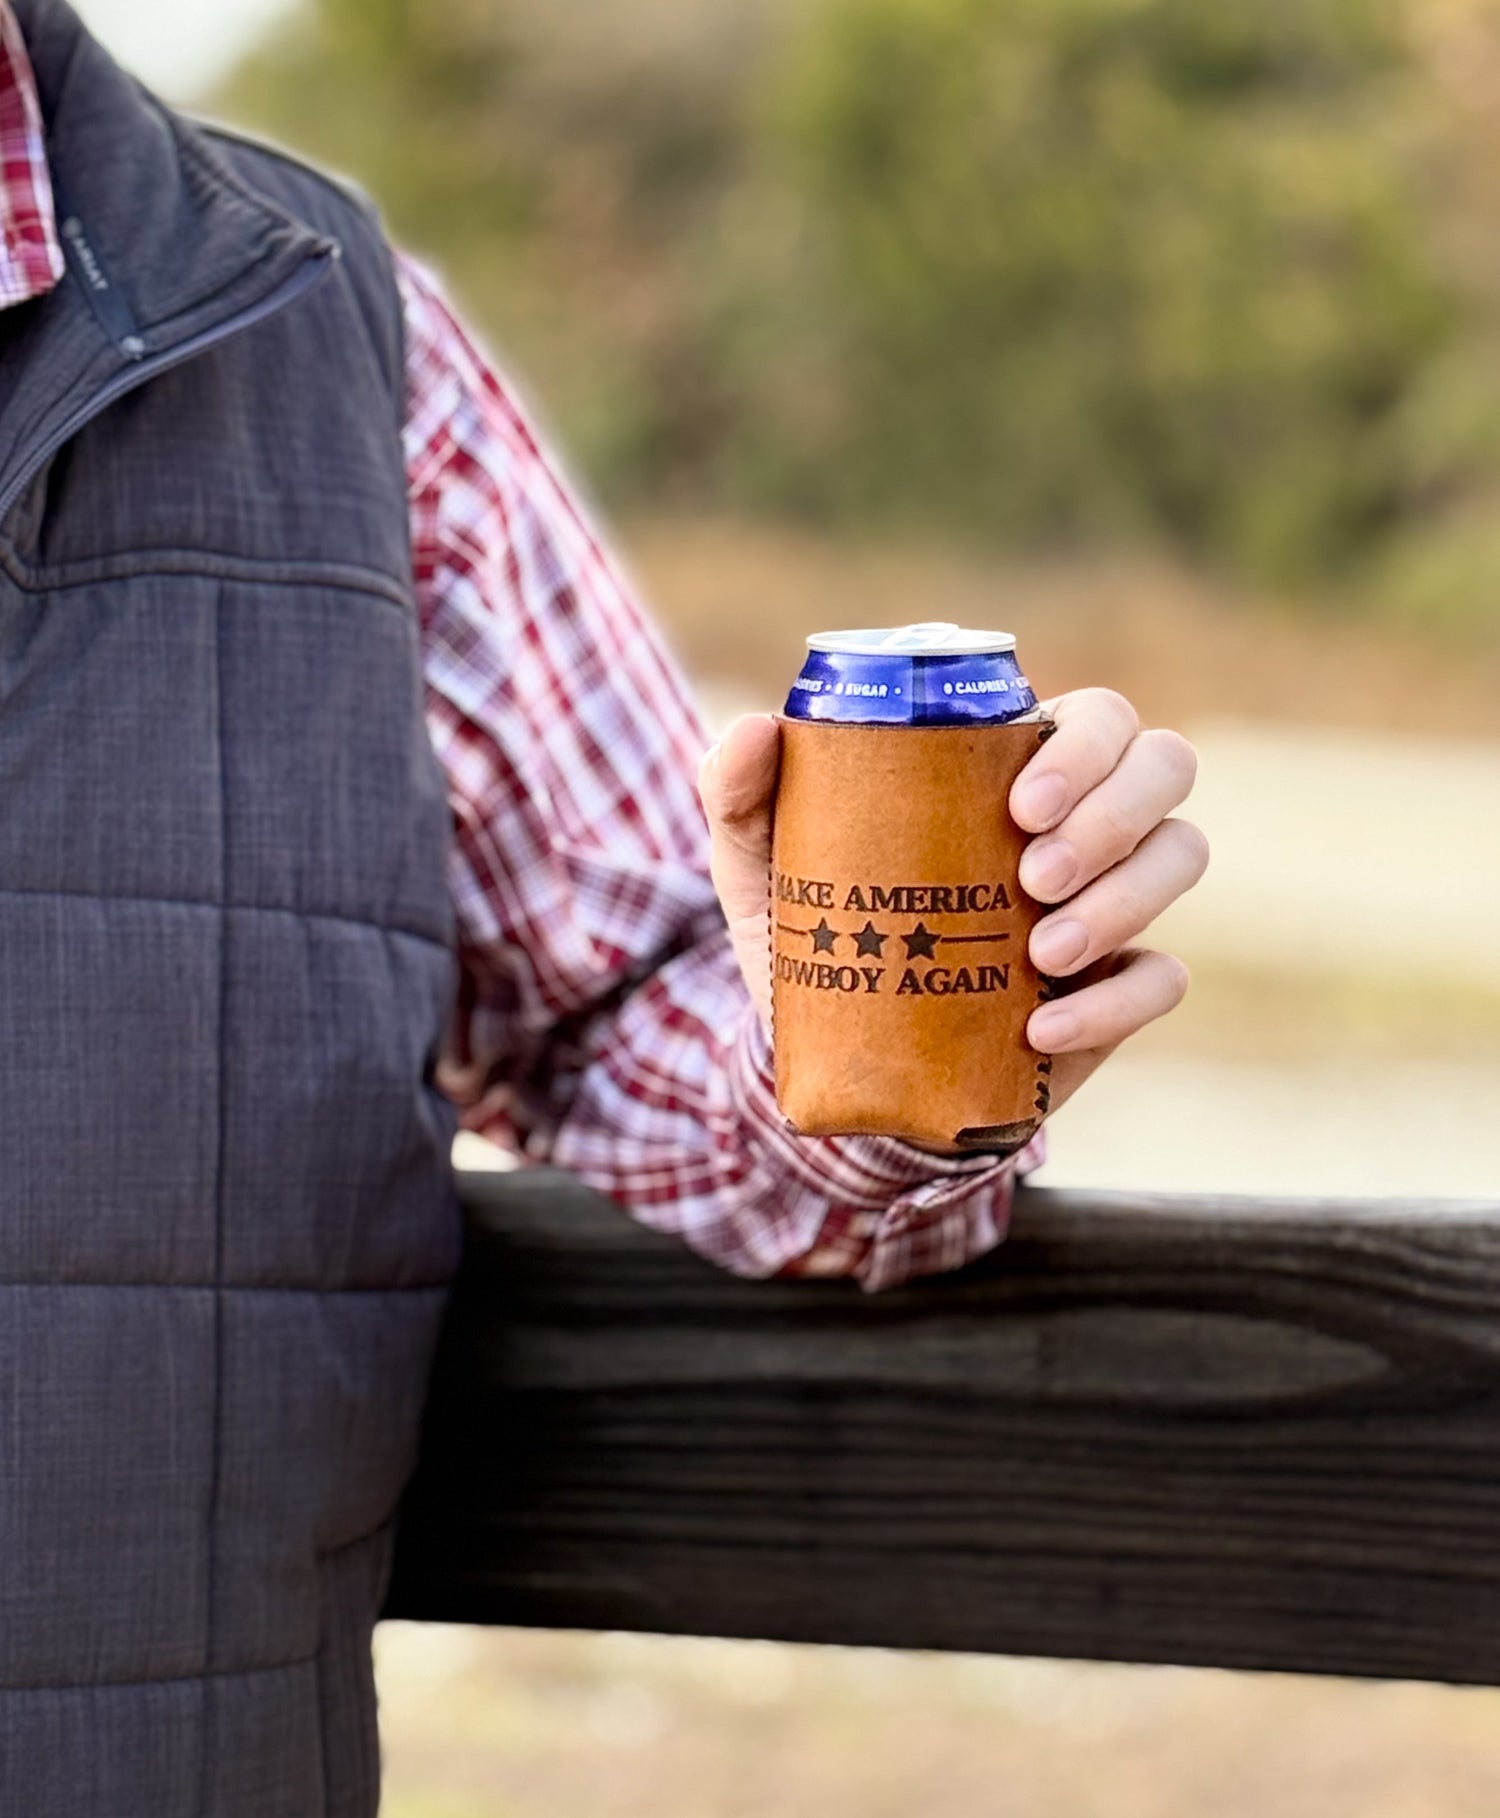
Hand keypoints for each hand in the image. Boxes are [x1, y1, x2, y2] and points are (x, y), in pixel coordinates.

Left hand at [697, 691, 1204, 1121]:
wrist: (839, 1053)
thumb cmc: (816, 930)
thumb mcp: (762, 863)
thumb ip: (740, 791)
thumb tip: (756, 728)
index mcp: (1014, 765)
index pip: (1098, 715)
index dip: (1087, 746)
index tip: (1021, 804)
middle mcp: (1081, 821)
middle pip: (1165, 766)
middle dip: (1114, 814)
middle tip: (1032, 873)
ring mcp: (1110, 901)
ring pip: (1181, 856)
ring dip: (1123, 899)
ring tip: (1041, 950)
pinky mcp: (1116, 989)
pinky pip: (1164, 979)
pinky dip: (1113, 1003)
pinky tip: (1040, 1028)